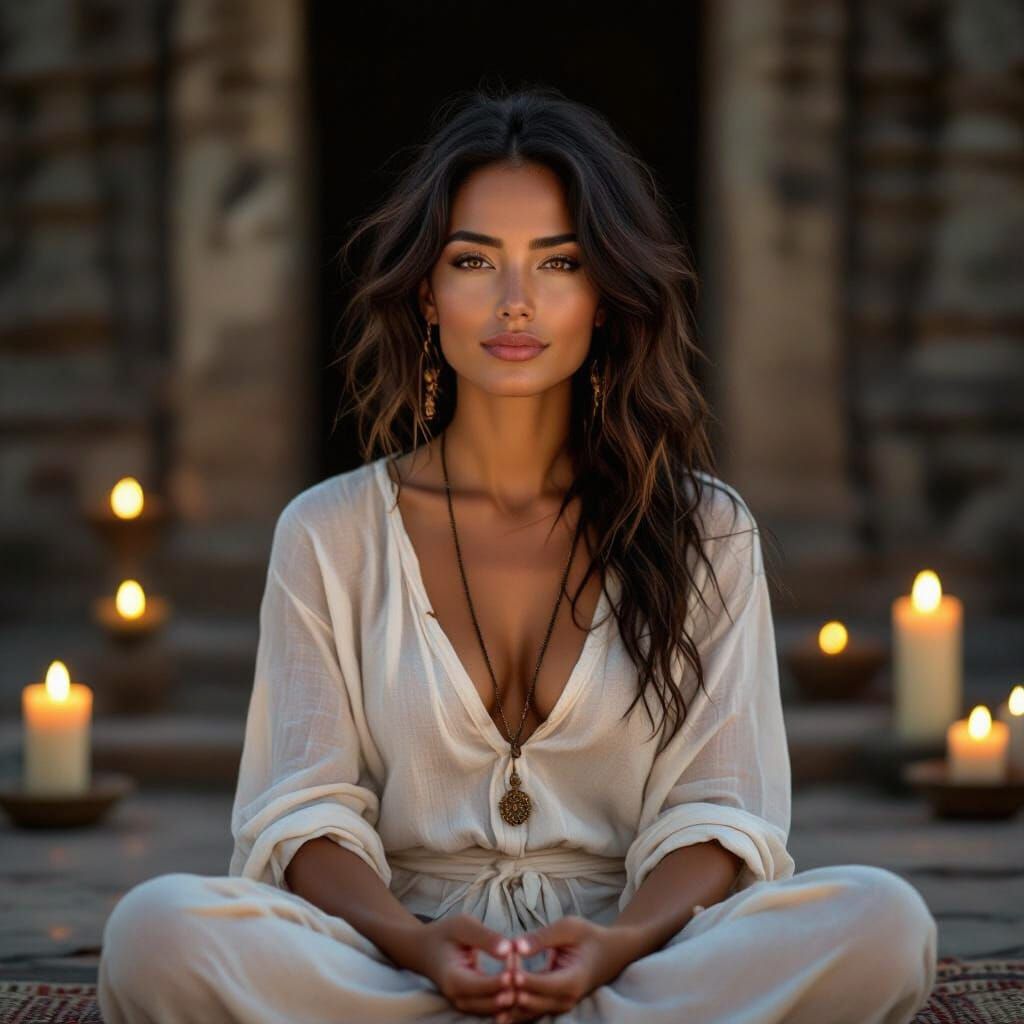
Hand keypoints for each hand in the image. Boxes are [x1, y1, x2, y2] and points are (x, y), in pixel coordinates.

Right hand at [414, 913, 518, 1017]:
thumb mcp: (463, 926)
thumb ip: (485, 937)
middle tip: (521, 964)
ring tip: (520, 968)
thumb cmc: (445, 934)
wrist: (426, 950)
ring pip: (496, 1010)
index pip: (479, 987)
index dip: (499, 981)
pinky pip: (496, 1008)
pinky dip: (509, 997)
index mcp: (453, 979)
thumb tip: (508, 949)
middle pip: (490, 1004)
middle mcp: (459, 998)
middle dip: (510, 988)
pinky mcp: (475, 1005)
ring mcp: (467, 1005)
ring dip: (512, 993)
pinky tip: (518, 979)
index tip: (515, 970)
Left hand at [495, 916, 632, 1023]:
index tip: (508, 972)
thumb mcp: (569, 927)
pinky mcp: (553, 1005)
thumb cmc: (588, 936)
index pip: (545, 984)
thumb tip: (516, 946)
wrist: (609, 953)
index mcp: (573, 979)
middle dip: (513, 991)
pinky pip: (531, 1011)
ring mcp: (560, 1005)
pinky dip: (514, 1009)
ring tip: (489, 994)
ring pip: (530, 1012)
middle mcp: (566, 998)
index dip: (526, 980)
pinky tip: (496, 1009)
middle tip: (495, 977)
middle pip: (534, 1002)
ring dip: (510, 1004)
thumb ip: (542, 937)